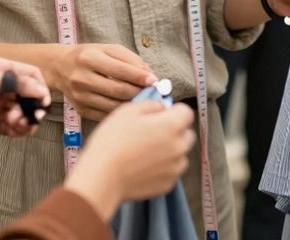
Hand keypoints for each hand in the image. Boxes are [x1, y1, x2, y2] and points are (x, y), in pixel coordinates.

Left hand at [0, 58, 50, 140]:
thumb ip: (17, 83)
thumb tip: (42, 88)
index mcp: (2, 69)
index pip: (31, 75)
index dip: (40, 88)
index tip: (43, 103)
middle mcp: (2, 85)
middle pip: (30, 96)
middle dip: (32, 107)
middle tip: (29, 118)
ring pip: (23, 112)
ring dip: (24, 120)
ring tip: (13, 124)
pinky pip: (13, 126)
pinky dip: (17, 130)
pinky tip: (12, 130)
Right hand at [49, 43, 157, 120]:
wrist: (60, 68)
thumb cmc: (89, 56)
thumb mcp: (108, 49)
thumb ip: (130, 59)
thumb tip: (149, 74)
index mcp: (89, 58)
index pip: (120, 70)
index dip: (139, 76)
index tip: (155, 80)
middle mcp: (82, 78)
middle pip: (118, 90)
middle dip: (139, 92)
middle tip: (154, 93)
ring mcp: (80, 96)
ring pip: (113, 105)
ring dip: (133, 104)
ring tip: (145, 100)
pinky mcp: (81, 109)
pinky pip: (106, 115)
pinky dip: (121, 113)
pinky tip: (130, 107)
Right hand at [65, 101, 195, 220]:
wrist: (102, 177)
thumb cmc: (113, 142)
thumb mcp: (128, 111)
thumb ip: (151, 105)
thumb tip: (161, 108)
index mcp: (172, 125)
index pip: (187, 112)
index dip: (174, 111)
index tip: (162, 114)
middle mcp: (179, 147)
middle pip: (187, 134)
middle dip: (175, 131)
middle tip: (153, 133)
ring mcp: (175, 168)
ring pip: (180, 154)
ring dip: (170, 150)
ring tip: (146, 152)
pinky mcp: (168, 184)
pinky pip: (171, 171)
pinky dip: (163, 168)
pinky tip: (144, 167)